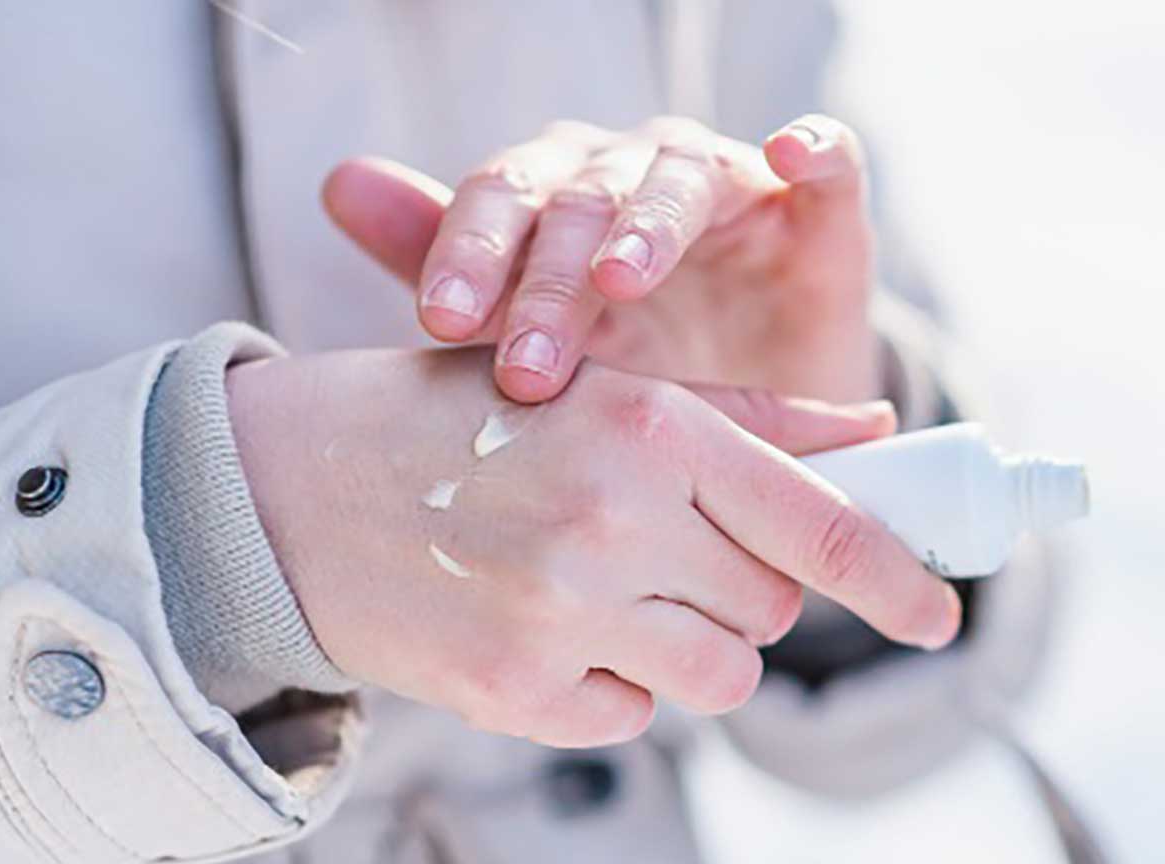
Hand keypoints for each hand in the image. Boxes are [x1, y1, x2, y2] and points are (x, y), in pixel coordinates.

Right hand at [226, 349, 958, 746]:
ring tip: (606, 595)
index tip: (939, 619)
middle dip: (742, 587)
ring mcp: (560, 617)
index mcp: (646, 429)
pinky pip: (629, 715)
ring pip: (716, 674)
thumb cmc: (453, 423)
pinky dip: (609, 684)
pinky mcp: (514, 693)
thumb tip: (869, 430)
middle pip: (770, 607)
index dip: (896, 578)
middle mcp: (612, 522)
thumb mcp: (592, 388)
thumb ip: (744, 416)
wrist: (290, 490)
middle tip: (669, 555)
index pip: (816, 524)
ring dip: (688, 645)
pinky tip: (541, 630)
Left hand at [323, 114, 877, 403]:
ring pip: (682, 176)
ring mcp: (728, 190)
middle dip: (548, 281)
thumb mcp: (536, 337)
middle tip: (524, 364)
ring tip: (619, 279)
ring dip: (649, 221)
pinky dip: (812, 149)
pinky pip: (826, 164)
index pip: (503, 202)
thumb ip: (448, 269)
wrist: (747, 413)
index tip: (439, 321)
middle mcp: (637, 179)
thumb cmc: (631, 368)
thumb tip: (338, 183)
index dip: (471, 251)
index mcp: (561, 201)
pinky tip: (786, 153)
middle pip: (583, 201)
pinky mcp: (817, 214)